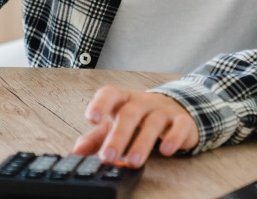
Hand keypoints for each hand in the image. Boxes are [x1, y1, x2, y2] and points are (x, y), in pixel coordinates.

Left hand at [69, 86, 198, 167]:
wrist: (176, 110)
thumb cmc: (139, 119)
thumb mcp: (115, 125)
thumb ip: (95, 139)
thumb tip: (74, 154)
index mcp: (124, 100)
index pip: (110, 93)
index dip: (100, 103)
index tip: (92, 118)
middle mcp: (143, 102)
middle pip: (130, 113)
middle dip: (118, 135)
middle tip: (108, 157)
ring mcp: (163, 110)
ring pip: (153, 122)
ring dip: (142, 143)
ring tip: (133, 161)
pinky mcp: (182, 121)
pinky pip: (180, 126)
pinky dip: (173, 138)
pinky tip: (166, 151)